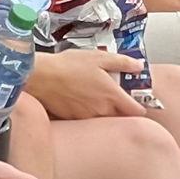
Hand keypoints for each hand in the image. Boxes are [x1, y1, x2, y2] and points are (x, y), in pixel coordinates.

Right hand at [29, 48, 144, 120]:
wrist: (40, 77)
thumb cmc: (68, 65)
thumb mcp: (98, 57)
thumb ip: (122, 62)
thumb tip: (139, 66)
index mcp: (112, 95)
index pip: (137, 111)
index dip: (139, 106)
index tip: (135, 100)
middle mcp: (102, 110)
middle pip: (121, 117)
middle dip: (120, 109)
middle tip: (112, 95)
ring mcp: (88, 118)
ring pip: (104, 119)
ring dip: (103, 111)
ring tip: (93, 95)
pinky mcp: (74, 120)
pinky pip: (88, 120)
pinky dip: (88, 113)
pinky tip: (79, 100)